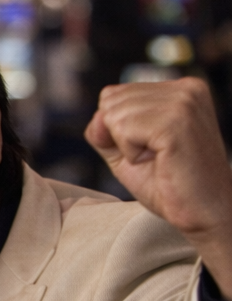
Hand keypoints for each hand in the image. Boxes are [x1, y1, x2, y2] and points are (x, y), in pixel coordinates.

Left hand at [86, 79, 231, 285]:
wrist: (203, 211)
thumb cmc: (167, 184)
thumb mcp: (125, 151)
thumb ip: (103, 130)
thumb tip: (97, 117)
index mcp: (177, 89)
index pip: (113, 95)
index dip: (116, 130)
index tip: (150, 148)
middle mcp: (185, 88)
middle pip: (110, 102)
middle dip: (120, 137)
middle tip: (155, 156)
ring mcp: (183, 101)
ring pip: (113, 115)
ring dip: (127, 146)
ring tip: (159, 158)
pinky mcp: (177, 121)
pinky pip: (123, 129)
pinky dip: (131, 153)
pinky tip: (159, 161)